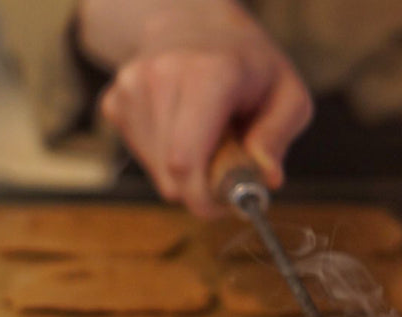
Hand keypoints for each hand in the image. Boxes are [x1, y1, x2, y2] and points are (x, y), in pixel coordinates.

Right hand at [79, 0, 312, 216]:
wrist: (193, 25)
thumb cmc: (246, 64)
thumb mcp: (286, 93)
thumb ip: (278, 137)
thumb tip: (265, 179)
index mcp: (209, 73)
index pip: (186, 159)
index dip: (203, 197)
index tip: (222, 206)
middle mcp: (160, 77)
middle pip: (170, 173)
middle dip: (199, 185)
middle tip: (225, 170)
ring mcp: (130, 89)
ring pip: (155, 170)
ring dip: (182, 170)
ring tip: (204, 138)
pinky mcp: (114, 102)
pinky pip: (140, 156)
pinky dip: (162, 156)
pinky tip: (179, 128)